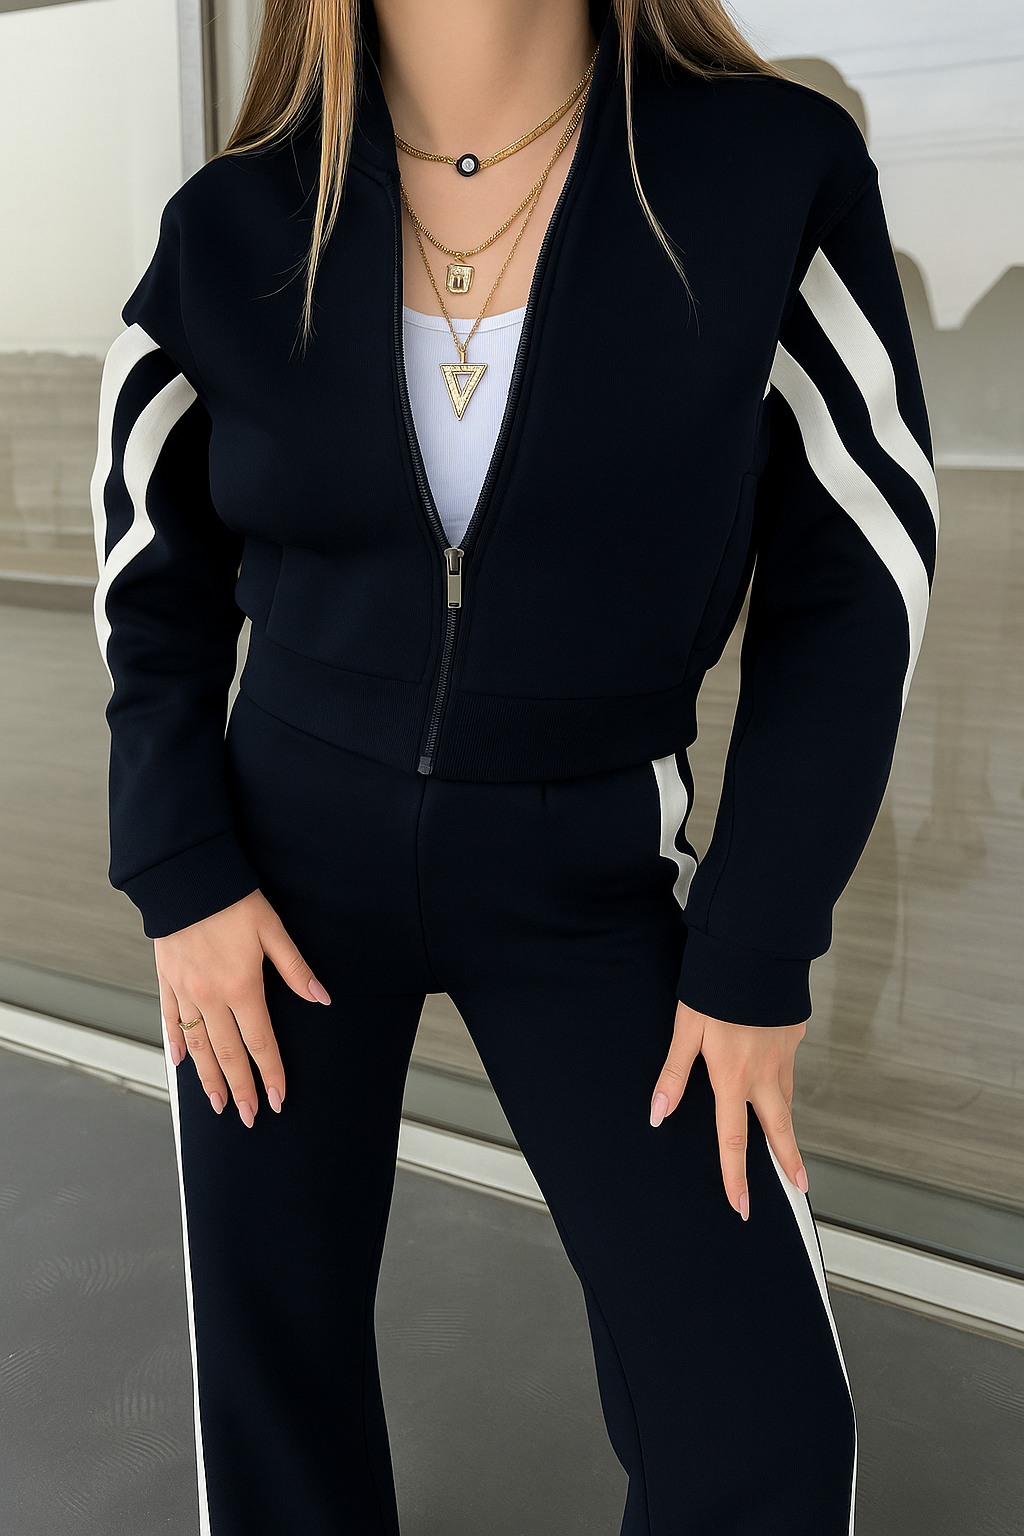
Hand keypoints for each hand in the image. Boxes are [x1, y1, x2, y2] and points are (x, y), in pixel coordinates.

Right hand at [155, 889, 330, 1126]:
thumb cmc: (232, 899)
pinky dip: (176, 1045)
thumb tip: (320, 998)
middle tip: (249, 1116)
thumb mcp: (272, 929)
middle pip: (228, 1054)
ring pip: (197, 1046)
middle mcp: (210, 997)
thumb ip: (295, 968)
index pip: (260, 1043)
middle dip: (241, 1089)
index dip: (272, 1074)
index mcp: (241, 987)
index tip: (279, 1099)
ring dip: (208, 1079)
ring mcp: (184, 991)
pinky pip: (170, 1021)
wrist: (185, 877)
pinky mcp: (166, 980)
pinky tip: (181, 1065)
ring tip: (217, 1104)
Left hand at [649, 1000, 807, 1219]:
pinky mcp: (794, 1034)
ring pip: (785, 1097)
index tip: (741, 1206)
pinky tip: (775, 1072)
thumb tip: (657, 1114)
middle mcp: (763, 1073)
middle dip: (788, 1162)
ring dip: (786, 1123)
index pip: (733, 1139)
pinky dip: (783, 1078)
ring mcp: (783, 1054)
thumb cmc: (714, 990)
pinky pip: (788, 1065)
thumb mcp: (685, 1030)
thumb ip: (673, 1074)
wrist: (755, 952)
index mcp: (732, 1078)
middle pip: (778, 1129)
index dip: (736, 1176)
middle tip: (799, 1188)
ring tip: (787, 1144)